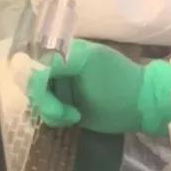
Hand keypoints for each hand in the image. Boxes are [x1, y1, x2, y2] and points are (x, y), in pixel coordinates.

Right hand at [26, 40, 170, 135]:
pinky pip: (46, 113)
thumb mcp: (87, 62)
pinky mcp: (64, 106)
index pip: (32, 64)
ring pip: (36, 101)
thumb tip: (30, 71)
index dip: (34, 82)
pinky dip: (55, 118)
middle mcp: (57, 68)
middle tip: (63, 112)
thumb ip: (57, 62)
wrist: (140, 104)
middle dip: (43, 101)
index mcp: (62, 50)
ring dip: (51, 112)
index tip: (43, 96)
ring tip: (72, 117)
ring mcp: (60, 88)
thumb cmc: (118, 79)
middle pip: (30, 84)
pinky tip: (73, 119)